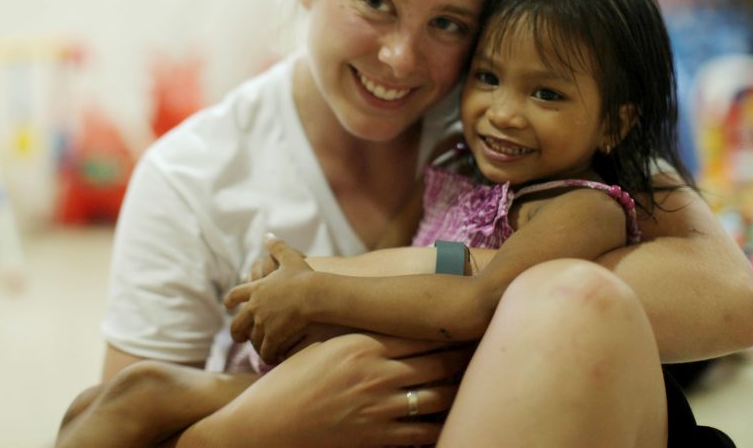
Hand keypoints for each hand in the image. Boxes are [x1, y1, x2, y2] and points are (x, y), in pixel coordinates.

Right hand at [180, 333, 469, 447]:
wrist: (264, 427)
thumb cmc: (290, 384)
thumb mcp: (320, 348)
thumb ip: (354, 334)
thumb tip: (379, 321)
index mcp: (362, 343)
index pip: (418, 330)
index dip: (448, 325)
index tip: (469, 318)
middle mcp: (376, 372)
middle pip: (438, 359)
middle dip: (466, 352)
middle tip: (488, 343)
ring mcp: (379, 406)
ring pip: (439, 394)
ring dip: (463, 387)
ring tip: (482, 379)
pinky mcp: (378, 438)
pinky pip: (425, 432)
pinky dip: (445, 425)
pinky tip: (460, 419)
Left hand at [225, 235, 315, 363]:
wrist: (314, 294)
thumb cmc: (304, 276)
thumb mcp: (290, 258)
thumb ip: (277, 247)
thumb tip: (267, 235)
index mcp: (257, 289)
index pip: (235, 295)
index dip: (230, 301)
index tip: (228, 306)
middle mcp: (255, 307)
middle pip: (237, 324)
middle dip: (236, 333)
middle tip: (239, 338)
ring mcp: (263, 323)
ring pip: (253, 340)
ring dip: (256, 346)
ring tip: (261, 351)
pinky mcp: (273, 336)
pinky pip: (266, 350)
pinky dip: (269, 355)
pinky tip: (274, 357)